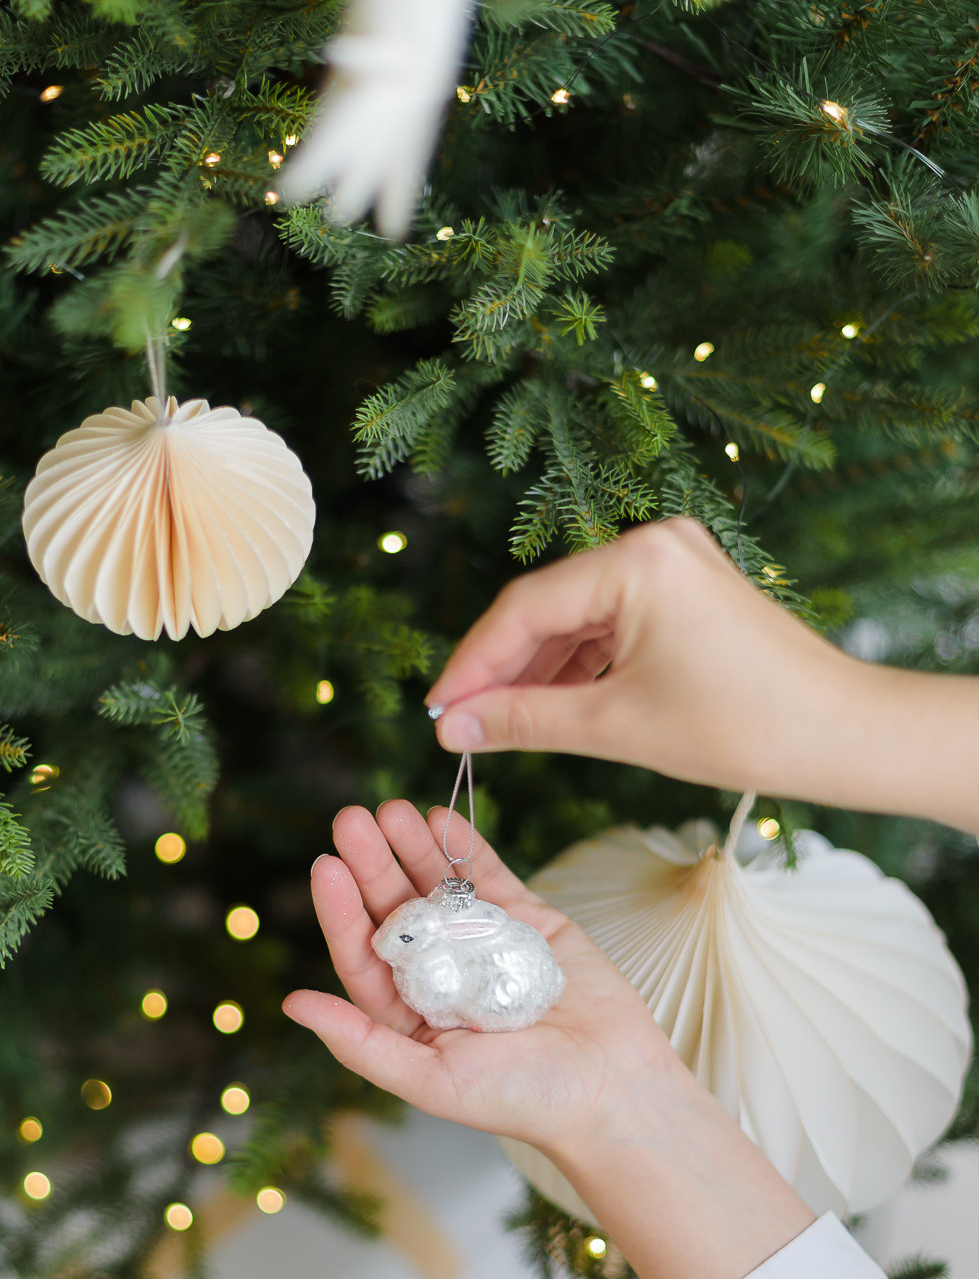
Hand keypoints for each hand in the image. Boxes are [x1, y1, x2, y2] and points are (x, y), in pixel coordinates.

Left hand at [282, 800, 683, 1162]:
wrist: (611, 1088)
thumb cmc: (520, 1098)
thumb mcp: (431, 1079)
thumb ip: (360, 1042)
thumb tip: (291, 1002)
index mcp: (408, 1013)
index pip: (363, 952)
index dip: (342, 910)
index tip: (326, 866)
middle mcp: (439, 973)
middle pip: (394, 909)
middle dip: (372, 863)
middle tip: (351, 819)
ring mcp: (481, 942)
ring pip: (438, 885)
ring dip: (412, 847)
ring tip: (389, 809)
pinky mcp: (526, 920)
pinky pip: (488, 876)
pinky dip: (465, 847)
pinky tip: (439, 819)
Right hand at [425, 516, 901, 815]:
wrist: (842, 735)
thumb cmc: (742, 727)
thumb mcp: (615, 725)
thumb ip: (523, 720)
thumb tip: (453, 729)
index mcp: (637, 560)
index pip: (524, 608)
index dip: (472, 664)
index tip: (436, 712)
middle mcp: (655, 543)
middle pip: (548, 606)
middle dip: (501, 669)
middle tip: (457, 724)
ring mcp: (675, 562)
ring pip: (578, 617)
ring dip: (538, 670)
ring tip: (495, 724)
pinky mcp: (689, 590)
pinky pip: (613, 622)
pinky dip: (580, 665)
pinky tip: (549, 706)